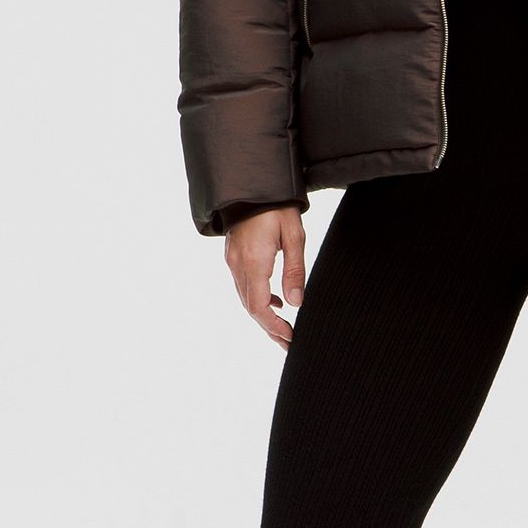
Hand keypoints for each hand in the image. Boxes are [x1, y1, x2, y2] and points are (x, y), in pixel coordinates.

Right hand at [225, 206, 306, 346]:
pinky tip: (276, 302)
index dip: (274, 326)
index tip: (290, 337)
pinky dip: (258, 300)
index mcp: (254, 262)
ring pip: (245, 299)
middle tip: (289, 343)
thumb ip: (294, 270)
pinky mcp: (233, 255)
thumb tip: (295, 303)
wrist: (252, 183)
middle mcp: (238, 264)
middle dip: (269, 328)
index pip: (259, 307)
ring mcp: (232, 260)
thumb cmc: (277, 206)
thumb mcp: (294, 235)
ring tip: (283, 330)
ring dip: (263, 316)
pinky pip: (243, 286)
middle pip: (250, 308)